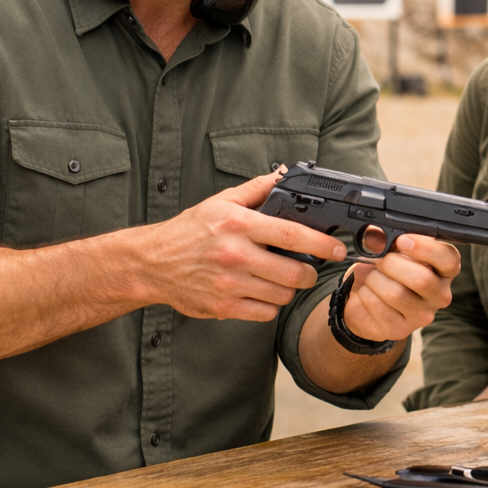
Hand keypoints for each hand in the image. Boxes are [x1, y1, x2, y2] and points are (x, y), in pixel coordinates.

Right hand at [134, 170, 346, 321]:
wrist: (150, 263)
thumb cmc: (187, 232)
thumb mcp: (220, 202)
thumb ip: (255, 190)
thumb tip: (283, 175)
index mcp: (238, 225)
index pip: (292, 235)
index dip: (322, 244)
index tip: (337, 249)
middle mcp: (235, 254)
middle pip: (294, 272)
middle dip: (309, 272)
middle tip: (308, 268)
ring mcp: (229, 283)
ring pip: (282, 294)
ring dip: (288, 289)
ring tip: (280, 279)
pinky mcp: (222, 306)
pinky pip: (264, 313)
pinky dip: (269, 306)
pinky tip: (261, 293)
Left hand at [339, 233, 462, 342]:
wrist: (366, 303)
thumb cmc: (386, 273)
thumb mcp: (387, 250)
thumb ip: (384, 238)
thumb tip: (375, 234)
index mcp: (444, 271)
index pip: (449, 260)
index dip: (426, 248)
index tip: (402, 240)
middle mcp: (440, 295)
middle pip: (421, 279)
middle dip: (392, 263)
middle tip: (379, 260)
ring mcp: (422, 315)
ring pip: (396, 293)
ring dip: (375, 279)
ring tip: (372, 277)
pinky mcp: (401, 329)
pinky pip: (378, 306)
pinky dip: (366, 294)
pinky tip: (368, 292)